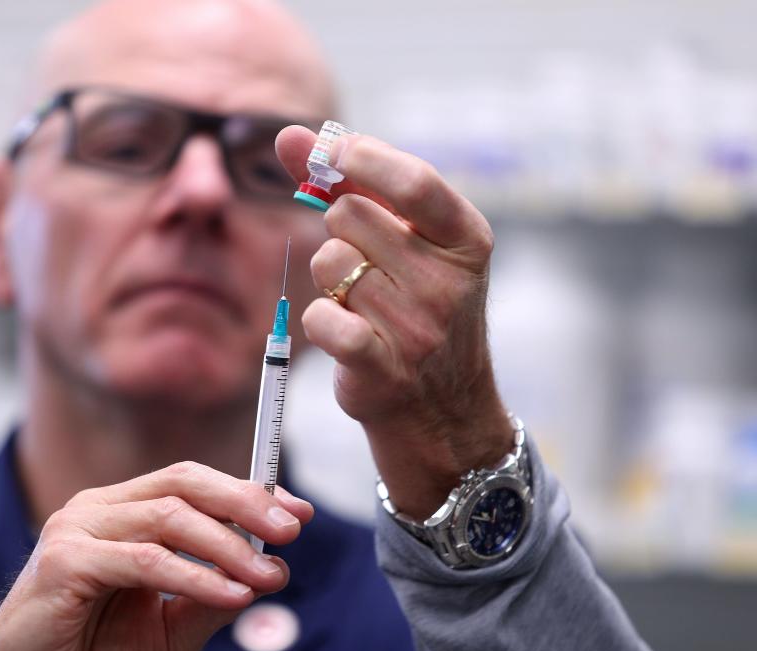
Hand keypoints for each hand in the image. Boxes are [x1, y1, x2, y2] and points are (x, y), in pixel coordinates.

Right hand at [0, 462, 313, 650]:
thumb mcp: (170, 627)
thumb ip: (213, 595)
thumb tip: (271, 570)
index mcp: (121, 511)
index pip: (192, 483)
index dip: (247, 490)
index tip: (297, 510)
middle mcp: (99, 508)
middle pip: (184, 482)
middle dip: (245, 502)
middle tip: (292, 528)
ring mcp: (77, 527)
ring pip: (170, 516)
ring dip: (228, 545)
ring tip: (268, 574)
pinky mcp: (65, 560)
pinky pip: (147, 560)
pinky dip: (196, 576)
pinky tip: (233, 593)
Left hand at [276, 127, 511, 518]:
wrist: (443, 411)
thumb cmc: (418, 310)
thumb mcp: (409, 244)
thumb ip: (352, 183)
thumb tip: (289, 134)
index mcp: (467, 239)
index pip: (414, 181)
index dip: (363, 158)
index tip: (331, 154)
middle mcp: (450, 282)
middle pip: (351, 217)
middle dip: (340, 232)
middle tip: (365, 264)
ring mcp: (420, 329)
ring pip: (328, 262)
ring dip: (329, 280)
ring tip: (360, 303)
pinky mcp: (384, 370)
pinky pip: (321, 317)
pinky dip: (320, 320)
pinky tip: (343, 332)